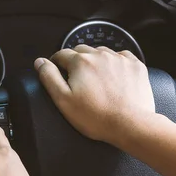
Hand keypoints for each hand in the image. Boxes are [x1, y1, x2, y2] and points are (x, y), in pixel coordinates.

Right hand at [34, 45, 155, 145]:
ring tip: (96, 80)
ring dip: (95, 61)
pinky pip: (121, 57)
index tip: (57, 72)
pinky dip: (115, 63)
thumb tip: (40, 62)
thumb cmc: (96, 116)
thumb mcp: (63, 100)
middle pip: (82, 51)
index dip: (56, 63)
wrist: (130, 124)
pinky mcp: (135, 65)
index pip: (61, 54)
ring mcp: (119, 58)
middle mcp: (100, 55)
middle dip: (75, 61)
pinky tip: (113, 78)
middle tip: (76, 79)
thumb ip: (49, 77)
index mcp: (80, 62)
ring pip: (101, 52)